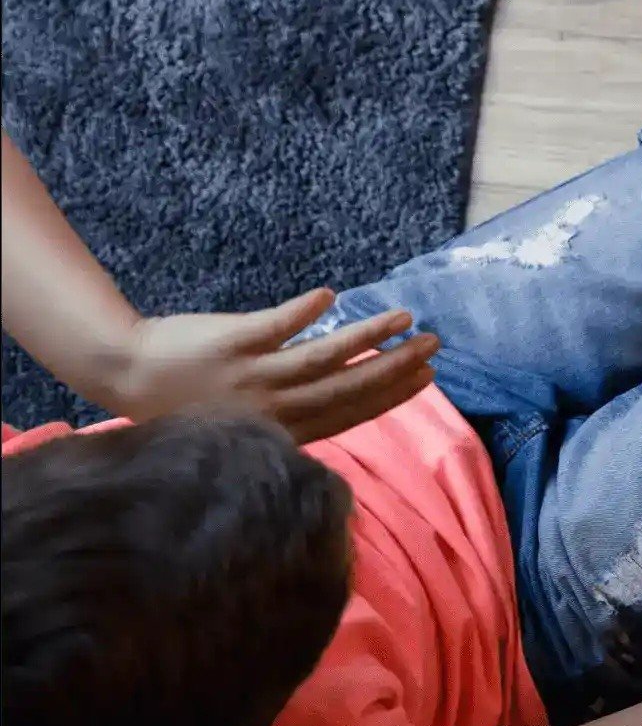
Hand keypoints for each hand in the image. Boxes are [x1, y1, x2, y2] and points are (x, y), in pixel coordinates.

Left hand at [121, 289, 438, 442]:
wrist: (127, 374)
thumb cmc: (186, 401)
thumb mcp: (242, 426)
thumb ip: (290, 414)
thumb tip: (343, 396)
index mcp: (280, 429)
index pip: (349, 411)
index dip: (391, 394)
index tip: (426, 377)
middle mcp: (272, 407)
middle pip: (345, 386)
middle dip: (393, 366)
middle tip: (431, 346)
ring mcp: (252, 374)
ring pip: (320, 357)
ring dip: (365, 337)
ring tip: (403, 318)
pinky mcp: (231, 342)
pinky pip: (273, 326)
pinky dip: (302, 313)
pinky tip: (329, 296)